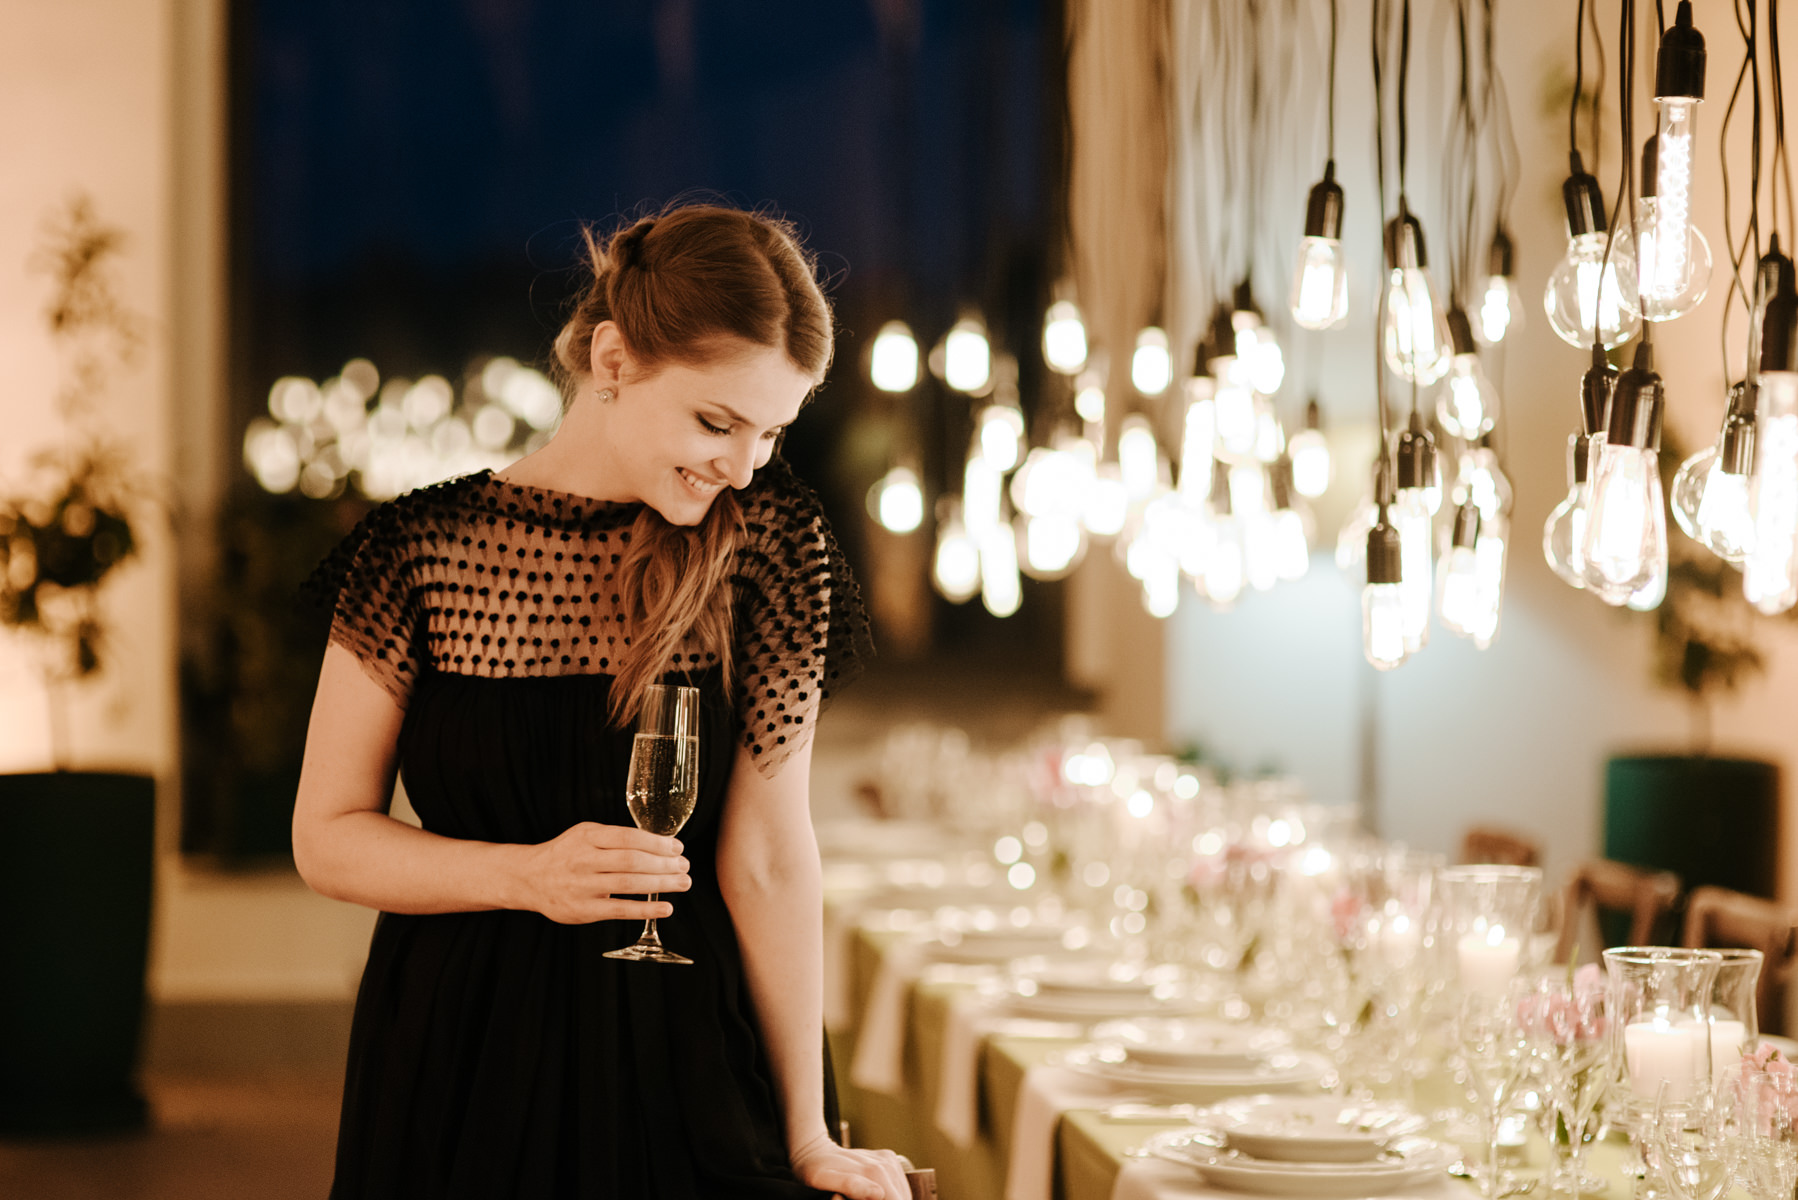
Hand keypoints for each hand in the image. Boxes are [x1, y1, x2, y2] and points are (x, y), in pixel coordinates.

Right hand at [510, 821, 689, 923]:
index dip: (657, 843)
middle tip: (685, 866)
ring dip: (661, 884)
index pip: (629, 837)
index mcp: (587, 836)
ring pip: (629, 884)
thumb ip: (616, 837)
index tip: (677, 848)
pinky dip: (646, 909)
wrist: (529, 878)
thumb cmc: (566, 854)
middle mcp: (583, 860)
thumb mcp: (586, 835)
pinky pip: (620, 910)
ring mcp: (582, 886)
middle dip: (664, 864)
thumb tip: (659, 843)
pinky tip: (666, 908)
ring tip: (683, 883)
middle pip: (633, 861)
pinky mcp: (583, 910)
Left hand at [789, 1133, 910, 1199]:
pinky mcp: (890, 1159)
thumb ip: (850, 1186)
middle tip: (856, 1198)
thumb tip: (878, 1193)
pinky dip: (889, 1194)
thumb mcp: (822, 1180)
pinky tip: (870, 1195)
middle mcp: (887, 1164)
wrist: (813, 1150)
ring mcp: (890, 1160)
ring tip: (862, 1197)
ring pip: (902, 1194)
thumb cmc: (813, 1170)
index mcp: (875, 1172)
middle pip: (901, 1198)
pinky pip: (898, 1185)